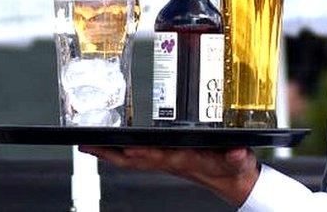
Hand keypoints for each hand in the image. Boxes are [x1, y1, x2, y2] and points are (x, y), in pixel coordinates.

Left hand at [80, 146, 258, 206]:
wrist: (232, 181)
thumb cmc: (233, 169)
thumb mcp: (239, 162)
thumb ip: (238, 157)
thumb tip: (236, 154)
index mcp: (184, 160)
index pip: (158, 157)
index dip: (141, 153)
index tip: (126, 148)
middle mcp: (169, 162)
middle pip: (133, 160)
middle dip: (110, 154)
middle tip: (87, 145)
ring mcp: (164, 161)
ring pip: (131, 159)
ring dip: (109, 153)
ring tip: (88, 145)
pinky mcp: (165, 158)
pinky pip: (136, 157)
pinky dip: (120, 152)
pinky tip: (110, 147)